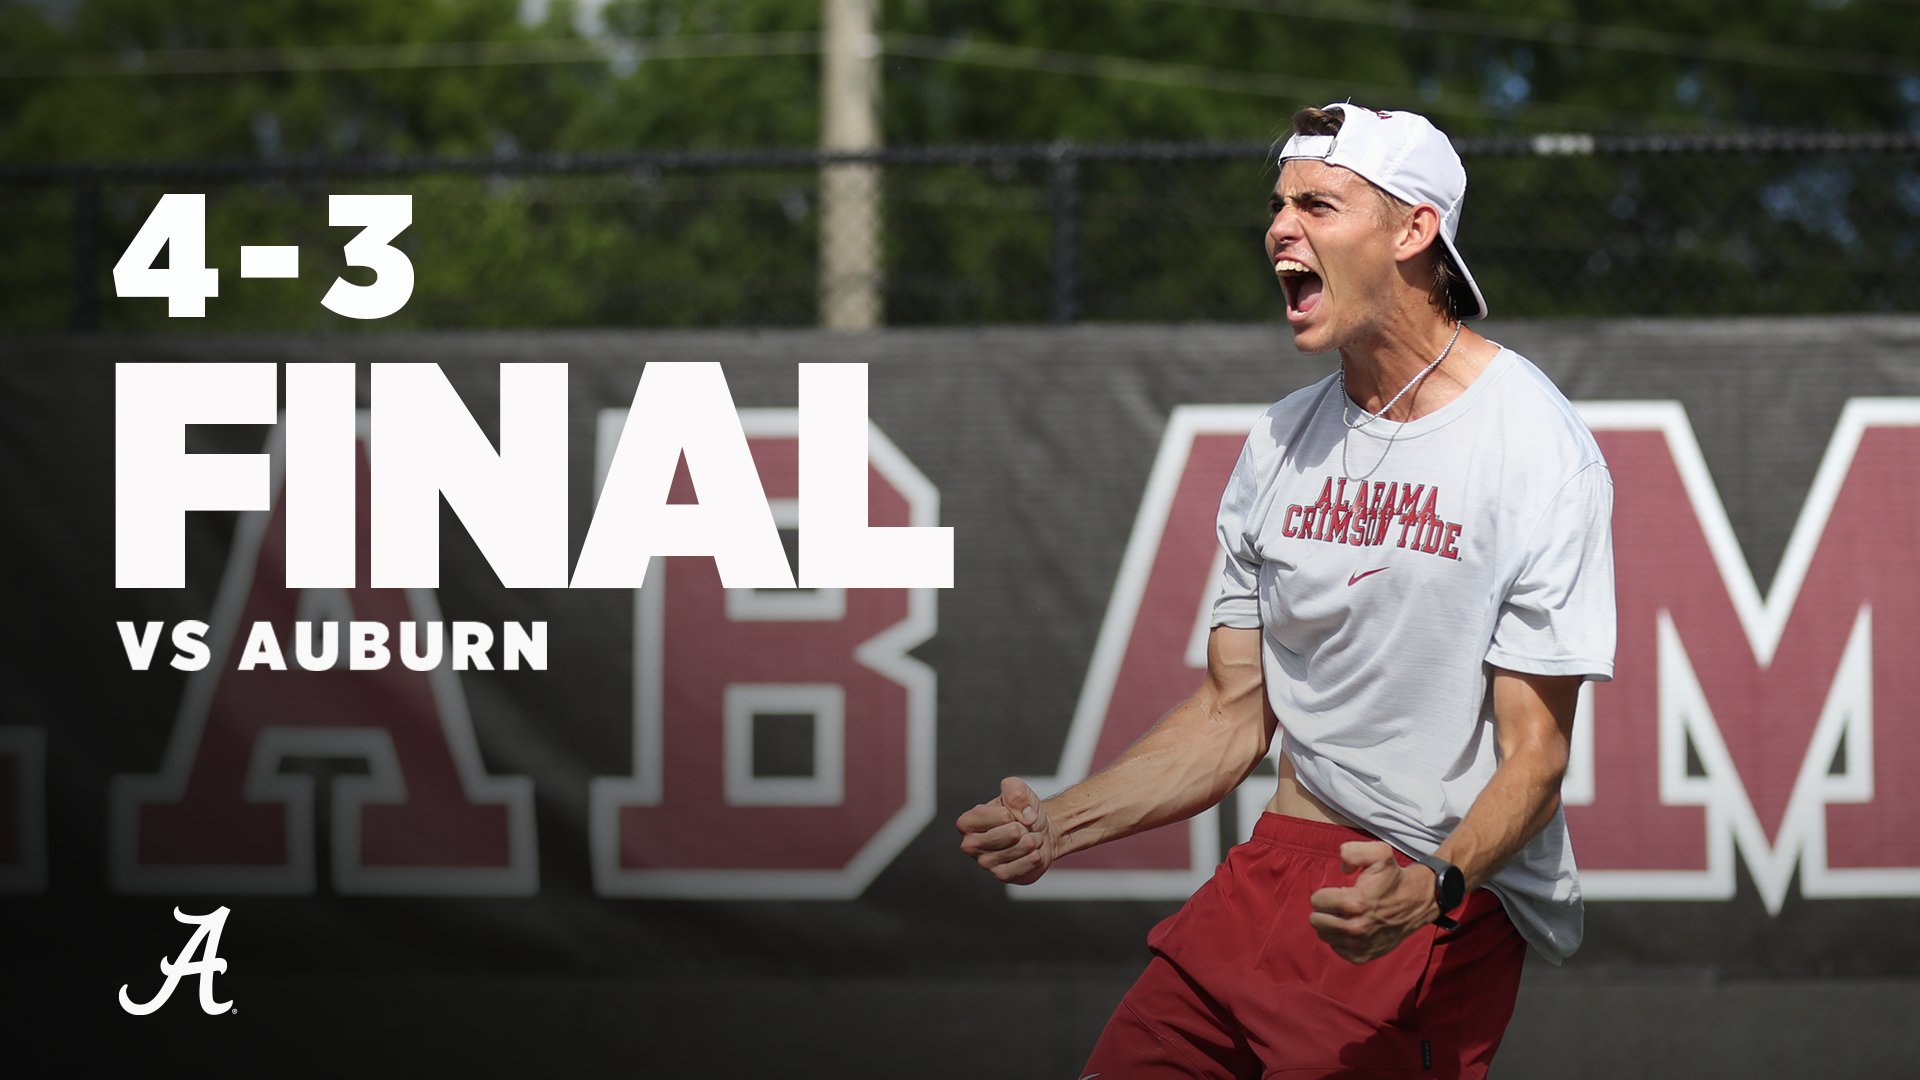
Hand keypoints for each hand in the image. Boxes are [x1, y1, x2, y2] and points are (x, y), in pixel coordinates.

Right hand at [955, 777, 1055, 885]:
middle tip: (1022, 827)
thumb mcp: (1017, 790)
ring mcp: (985, 863)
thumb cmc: (1021, 811)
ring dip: (1033, 840)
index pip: (998, 815)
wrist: (1038, 830)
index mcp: (967, 822)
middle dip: (1025, 827)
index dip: (1012, 812)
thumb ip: (1015, 791)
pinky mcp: (1002, 876)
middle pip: (1012, 833)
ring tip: (1030, 837)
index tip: (1011, 813)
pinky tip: (1032, 852)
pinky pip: (1025, 865)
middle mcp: (970, 845)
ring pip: (1020, 848)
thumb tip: (1026, 815)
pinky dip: (1035, 856)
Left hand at [1307, 841, 1439, 963]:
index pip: (1317, 901)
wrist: (1416, 902)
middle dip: (1324, 910)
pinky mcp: (1362, 956)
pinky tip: (1353, 927)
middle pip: (1316, 921)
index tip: (1339, 891)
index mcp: (1355, 903)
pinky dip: (1340, 939)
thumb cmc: (1394, 878)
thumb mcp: (1379, 853)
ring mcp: (1358, 945)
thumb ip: (1353, 852)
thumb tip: (1341, 868)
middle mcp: (1355, 928)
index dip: (1325, 893)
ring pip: (1325, 935)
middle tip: (1339, 904)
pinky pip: (1337, 949)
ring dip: (1331, 925)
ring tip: (1346, 915)